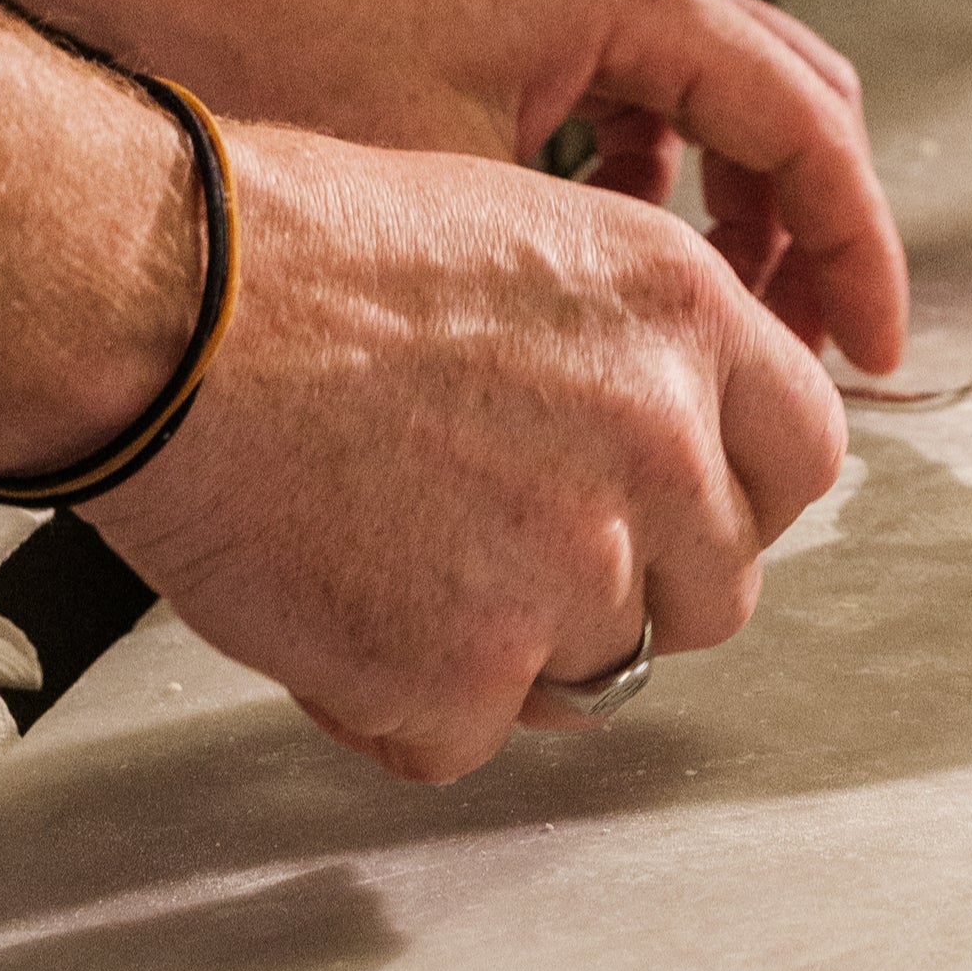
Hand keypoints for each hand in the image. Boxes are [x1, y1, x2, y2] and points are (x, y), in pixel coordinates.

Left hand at [58, 0, 910, 374]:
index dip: (855, 253)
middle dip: (817, 231)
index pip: (812, 132)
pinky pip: (645, 93)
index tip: (870, 349)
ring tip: (722, 316)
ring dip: (740, 206)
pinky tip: (607, 256)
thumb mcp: (436, 181)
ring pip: (723, 99)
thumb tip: (616, 385)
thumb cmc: (275, 25)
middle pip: (796, 103)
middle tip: (815, 345)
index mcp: (639, 2)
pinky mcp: (523, 7)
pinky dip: (662, 176)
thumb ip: (554, 269)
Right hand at [84, 127, 844, 782]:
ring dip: (513, 647)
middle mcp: (657, 437)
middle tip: (516, 551)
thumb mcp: (537, 234)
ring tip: (401, 558)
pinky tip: (338, 617)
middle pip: (718, 587)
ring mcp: (573, 561)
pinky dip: (398, 706)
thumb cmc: (304, 252)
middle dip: (634, 589)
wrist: (166, 300)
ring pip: (598, 668)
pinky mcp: (467, 664)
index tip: (680, 514)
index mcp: (683, 316)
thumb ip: (634, 348)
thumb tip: (675, 437)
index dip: (733, 498)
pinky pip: (466, 736)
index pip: (805, 455)